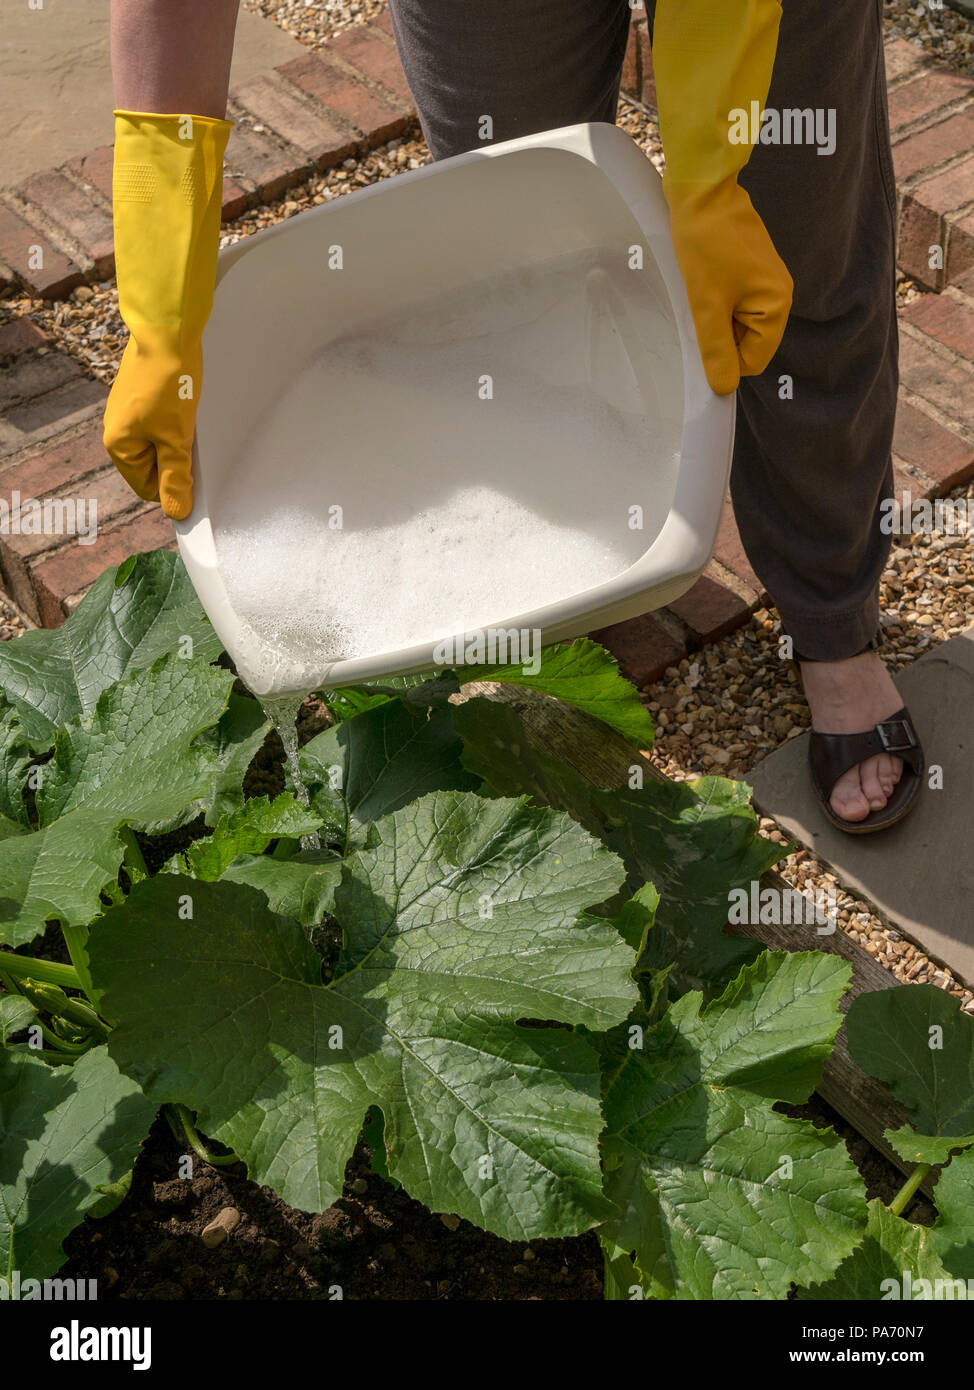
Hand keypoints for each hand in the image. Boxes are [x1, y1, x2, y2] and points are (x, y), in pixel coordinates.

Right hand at [104, 325, 200, 519]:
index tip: (195, 478)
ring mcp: (130, 412)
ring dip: (180, 441)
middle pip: (154, 467)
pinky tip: (190, 409)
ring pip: (161, 443)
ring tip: (191, 423)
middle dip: (177, 461)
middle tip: (194, 443)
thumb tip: (176, 512)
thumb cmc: (168, 383)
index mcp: (119, 445)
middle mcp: (118, 429)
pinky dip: (179, 422)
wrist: (166, 330)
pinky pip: (163, 423)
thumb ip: (175, 476)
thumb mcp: (175, 438)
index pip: (148, 488)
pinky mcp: (143, 396)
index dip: (173, 487)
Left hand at [665, 178, 792, 395]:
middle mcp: (780, 294)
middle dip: (720, 335)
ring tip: (700, 291)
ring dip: (715, 316)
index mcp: (777, 306)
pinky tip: (702, 281)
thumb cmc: (706, 242)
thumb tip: (723, 389)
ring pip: (737, 322)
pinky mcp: (751, 269)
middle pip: (746, 342)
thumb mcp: (707, 304)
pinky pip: (733, 301)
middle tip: (699, 309)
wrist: (703, 189)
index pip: (753, 360)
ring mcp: (766, 281)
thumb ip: (716, 350)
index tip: (702, 341)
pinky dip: (715, 300)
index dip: (725, 360)